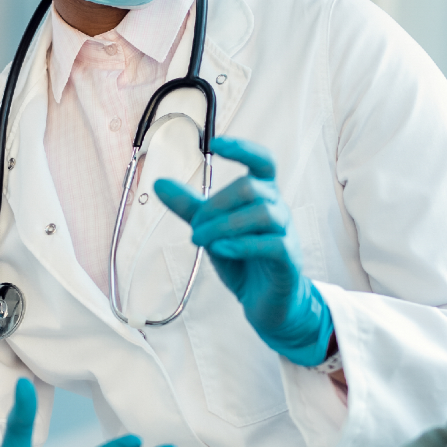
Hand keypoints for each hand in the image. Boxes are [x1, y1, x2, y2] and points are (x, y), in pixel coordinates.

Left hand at [154, 136, 333, 365]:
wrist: (269, 303)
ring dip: (224, 225)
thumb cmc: (244, 261)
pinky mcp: (288, 260)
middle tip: (194, 228)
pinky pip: (272, 243)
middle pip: (252, 188)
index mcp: (263, 196)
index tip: (216, 142)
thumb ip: (191, 207)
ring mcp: (286, 234)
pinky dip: (242, 244)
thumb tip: (158, 182)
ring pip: (262, 213)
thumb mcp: (213, 230)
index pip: (263, 161)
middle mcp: (278, 210)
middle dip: (216, 205)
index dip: (243, 148)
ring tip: (201, 240)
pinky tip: (221, 249)